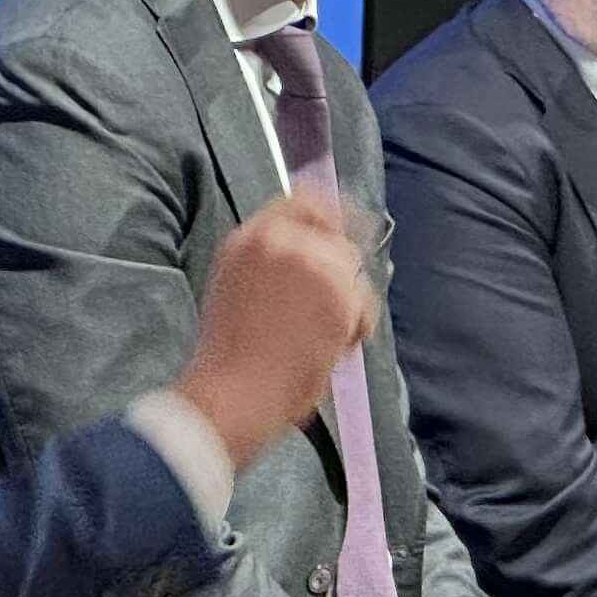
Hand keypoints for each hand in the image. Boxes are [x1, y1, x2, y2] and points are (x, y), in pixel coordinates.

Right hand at [174, 195, 375, 462]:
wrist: (231, 394)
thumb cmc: (232, 359)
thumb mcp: (236, 288)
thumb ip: (271, 263)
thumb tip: (316, 254)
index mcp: (248, 238)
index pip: (302, 202)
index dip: (329, 217)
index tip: (342, 235)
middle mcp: (279, 239)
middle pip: (336, 239)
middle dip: (339, 275)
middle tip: (322, 315)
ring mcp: (310, 261)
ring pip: (352, 270)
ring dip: (346, 303)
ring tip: (315, 338)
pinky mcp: (336, 290)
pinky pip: (365, 302)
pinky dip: (356, 328)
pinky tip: (326, 349)